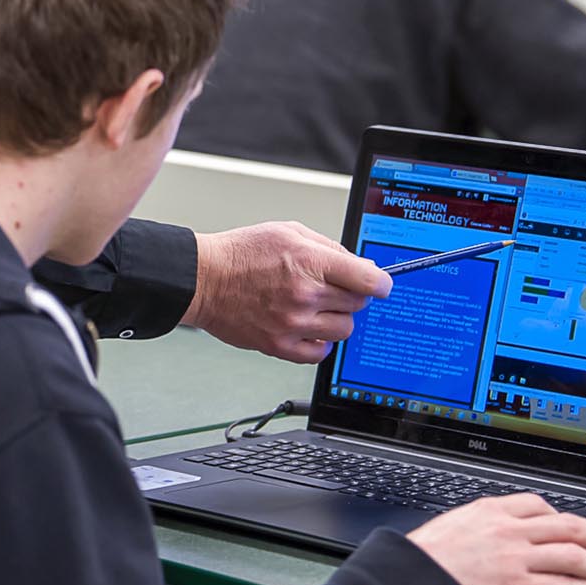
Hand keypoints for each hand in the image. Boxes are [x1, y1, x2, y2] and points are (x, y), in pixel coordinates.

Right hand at [181, 222, 390, 361]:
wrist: (204, 280)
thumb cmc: (241, 254)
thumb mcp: (287, 231)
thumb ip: (327, 247)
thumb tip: (358, 264)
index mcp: (309, 261)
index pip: (368, 280)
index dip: (381, 283)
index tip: (381, 285)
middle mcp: (304, 293)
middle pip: (358, 304)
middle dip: (352, 295)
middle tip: (333, 289)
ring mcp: (293, 322)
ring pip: (343, 329)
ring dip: (337, 318)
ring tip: (317, 308)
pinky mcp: (279, 345)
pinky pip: (320, 353)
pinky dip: (320, 343)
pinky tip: (310, 328)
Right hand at [406, 493, 585, 584]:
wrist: (414, 578)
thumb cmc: (426, 555)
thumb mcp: (455, 523)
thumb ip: (482, 523)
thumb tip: (497, 530)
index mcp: (492, 511)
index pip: (538, 504)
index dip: (562, 515)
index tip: (571, 525)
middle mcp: (509, 530)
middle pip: (568, 526)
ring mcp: (516, 558)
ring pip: (572, 556)